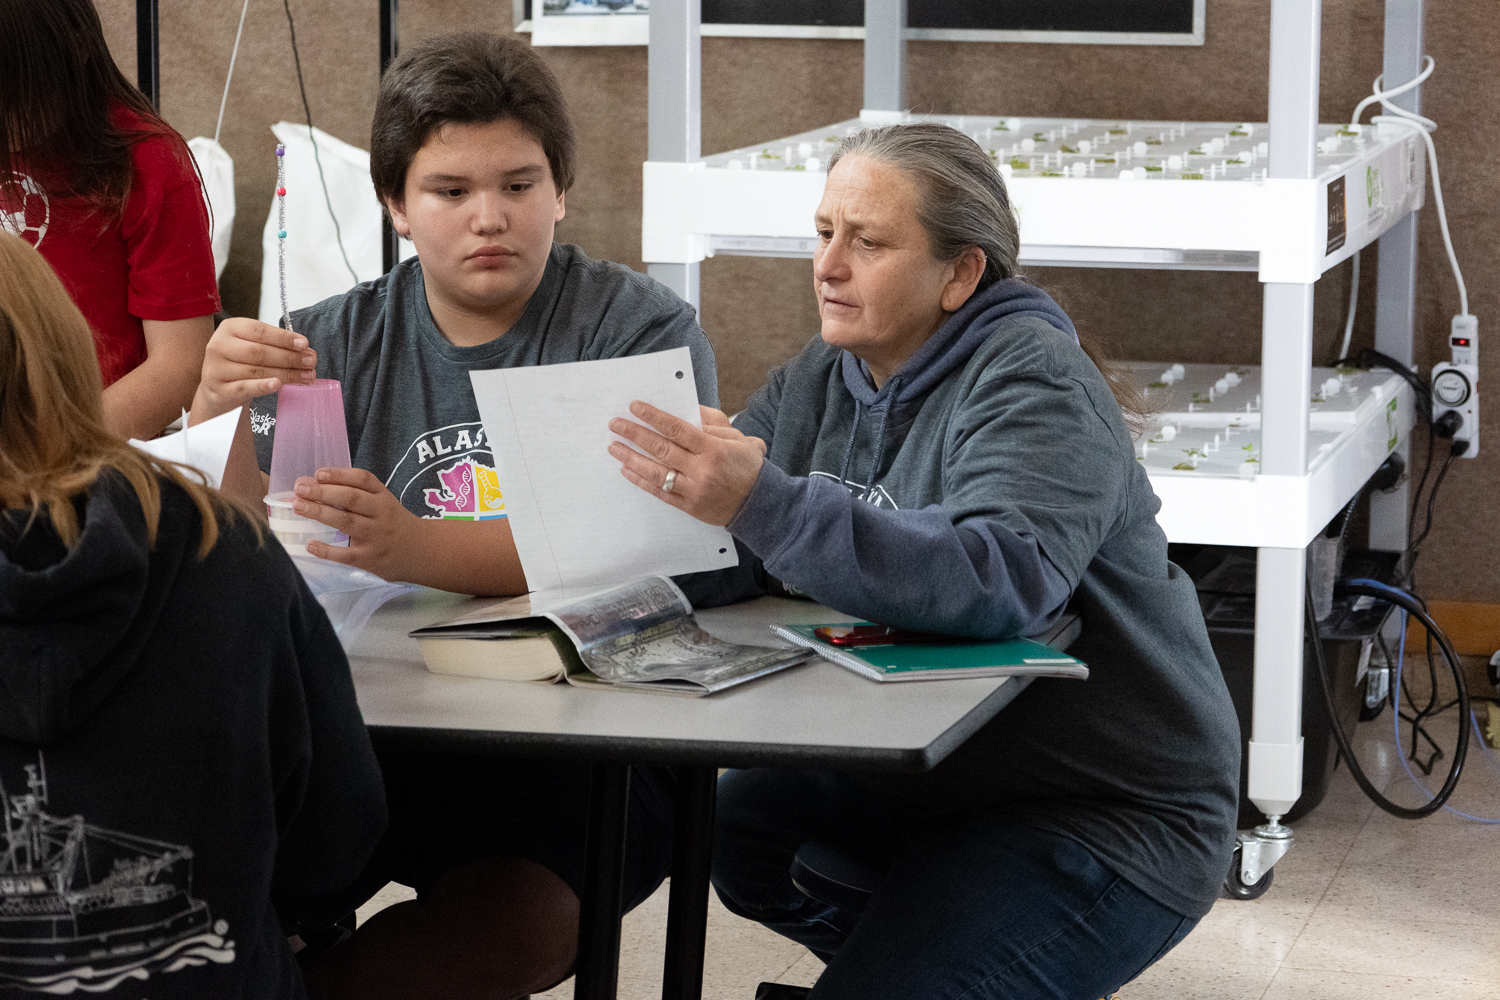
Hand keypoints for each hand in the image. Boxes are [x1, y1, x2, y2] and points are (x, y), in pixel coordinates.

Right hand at [191, 317, 317, 423]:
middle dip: (289, 357)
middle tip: (311, 362)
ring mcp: (217, 369)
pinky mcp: (221, 390)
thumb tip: (306, 350)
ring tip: (307, 375)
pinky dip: (263, 386)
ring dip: (287, 373)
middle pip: (260, 352)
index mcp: (229, 328)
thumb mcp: (252, 345)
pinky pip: (245, 387)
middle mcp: (219, 346)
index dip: (283, 338)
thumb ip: (275, 345)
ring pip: (257, 370)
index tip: (304, 344)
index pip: (259, 331)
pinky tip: (278, 385)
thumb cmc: (241, 363)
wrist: (219, 388)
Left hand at [291, 467, 420, 581]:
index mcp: (383, 497)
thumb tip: (313, 485)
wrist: (422, 552)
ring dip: (320, 513)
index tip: (319, 473)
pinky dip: (327, 550)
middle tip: (300, 488)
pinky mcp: (369, 559)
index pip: (363, 480)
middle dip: (323, 492)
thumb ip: (356, 494)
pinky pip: (346, 554)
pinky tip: (310, 544)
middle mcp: (381, 514)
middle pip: (351, 499)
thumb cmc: (394, 523)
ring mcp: (375, 537)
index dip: (340, 475)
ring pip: (346, 522)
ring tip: (298, 506)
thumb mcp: (384, 503)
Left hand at [608, 402, 765, 526]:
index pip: (677, 429)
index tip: (634, 407)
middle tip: (615, 424)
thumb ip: (712, 423)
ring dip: (631, 458)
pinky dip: (641, 481)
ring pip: (655, 472)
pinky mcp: (688, 506)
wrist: (760, 505)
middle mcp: (701, 469)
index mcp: (713, 449)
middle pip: (661, 449)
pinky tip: (627, 470)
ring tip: (614, 446)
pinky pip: (659, 493)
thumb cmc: (748, 467)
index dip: (653, 417)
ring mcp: (693, 490)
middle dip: (635, 434)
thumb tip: (686, 411)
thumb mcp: (738, 438)